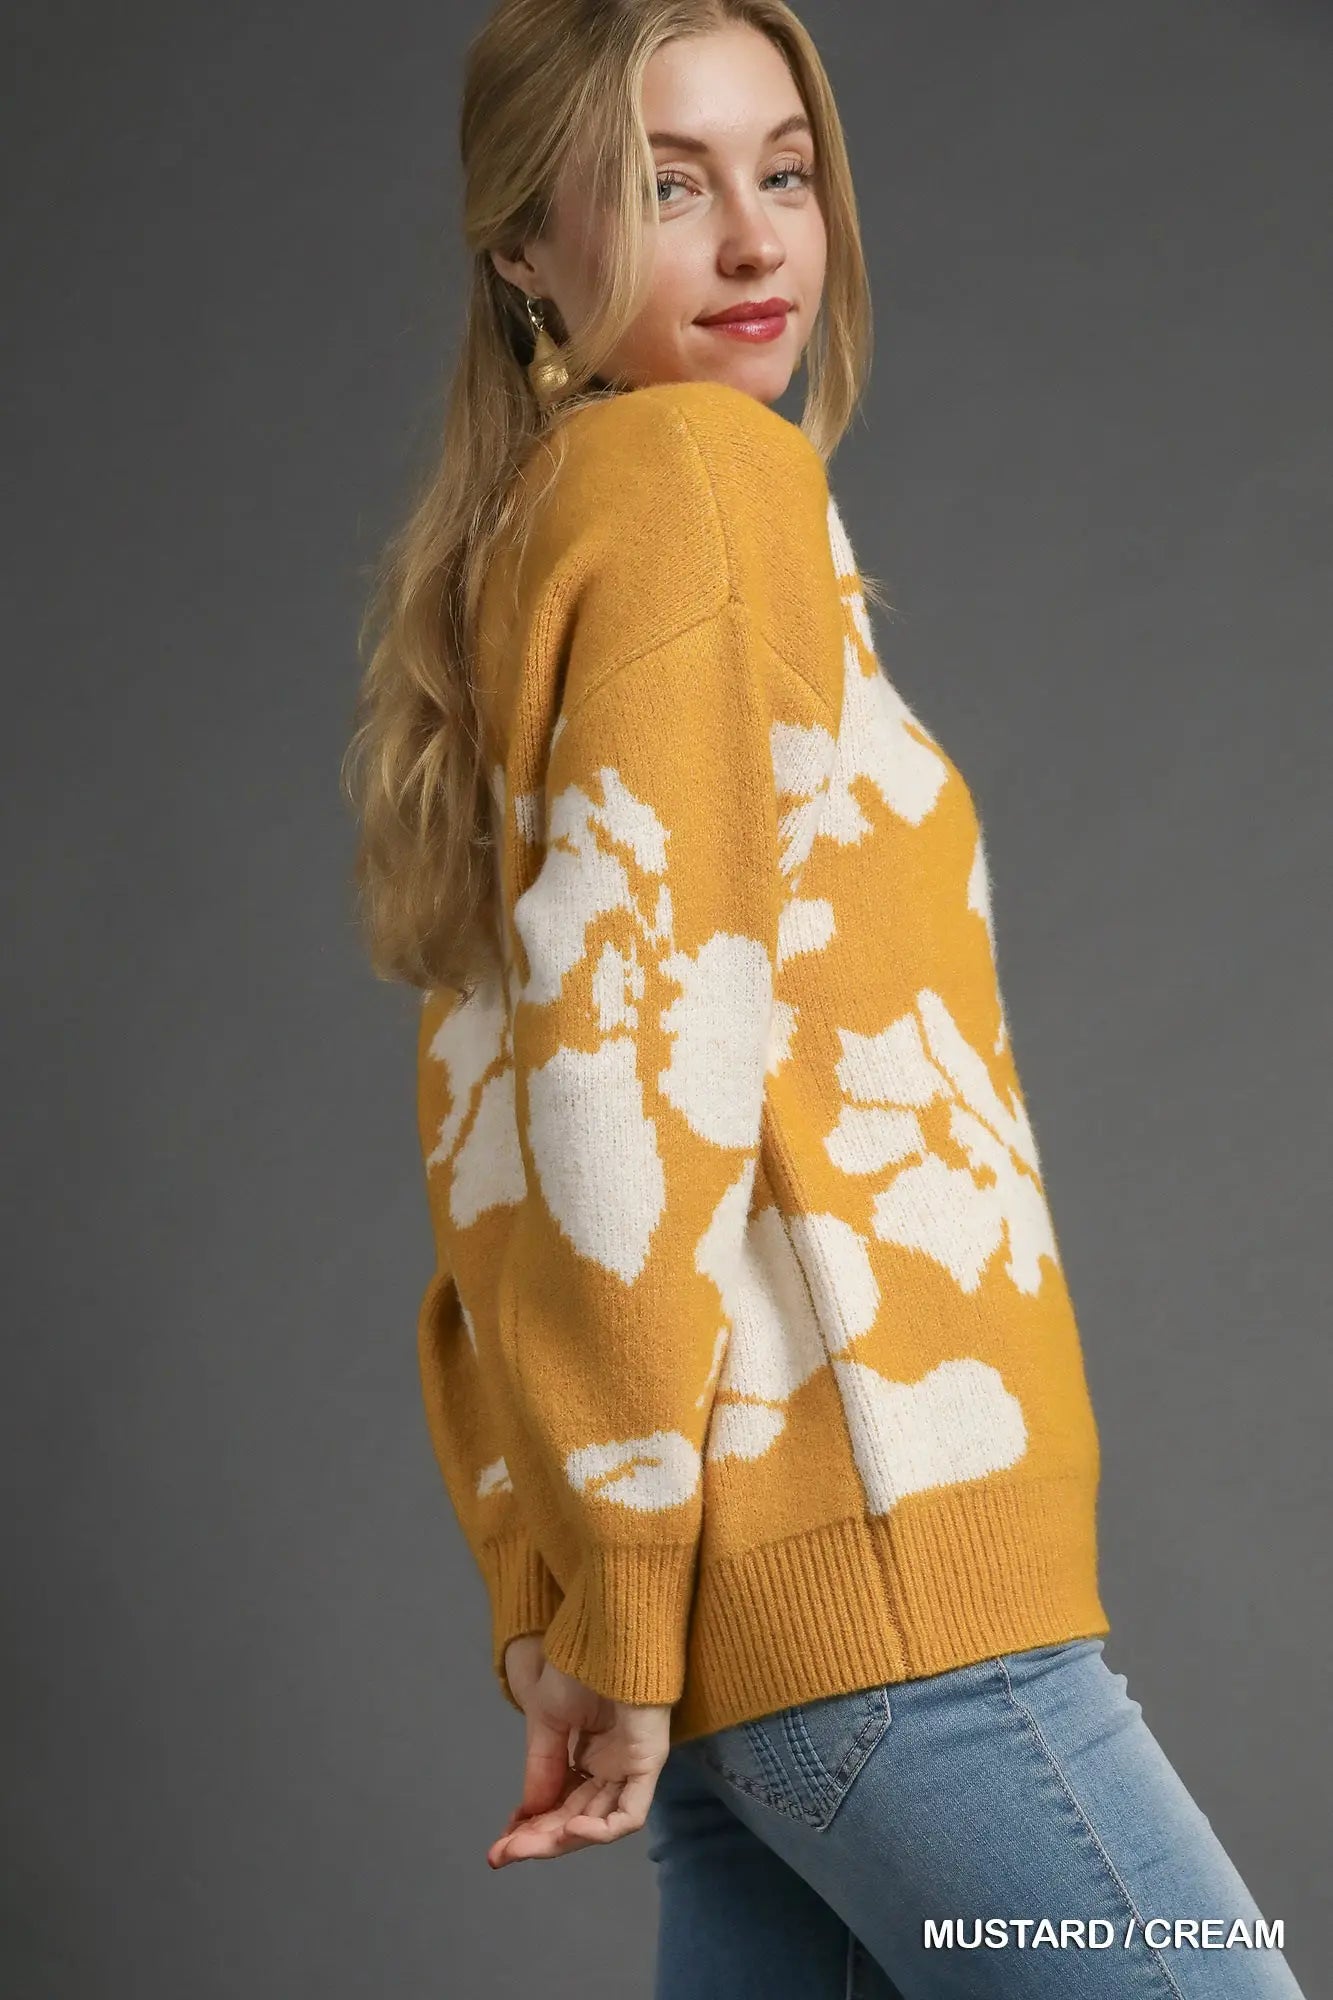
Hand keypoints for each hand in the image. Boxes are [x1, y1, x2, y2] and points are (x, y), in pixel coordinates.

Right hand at [488, 1643, 671, 1865]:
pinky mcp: (648, 1765)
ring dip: (561, 1840)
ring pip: (598, 1823)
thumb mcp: (547, 1720)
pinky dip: (601, 1830)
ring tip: (526, 1845)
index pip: (559, 1804)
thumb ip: (541, 1767)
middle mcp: (610, 1767)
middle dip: (538, 1841)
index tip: (500, 1847)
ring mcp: (630, 1768)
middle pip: (574, 1818)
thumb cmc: (580, 1666)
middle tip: (504, 1855)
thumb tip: (528, 1813)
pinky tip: (571, 1829)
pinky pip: (630, 1813)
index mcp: (587, 1755)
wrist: (609, 1635)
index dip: (531, 1828)